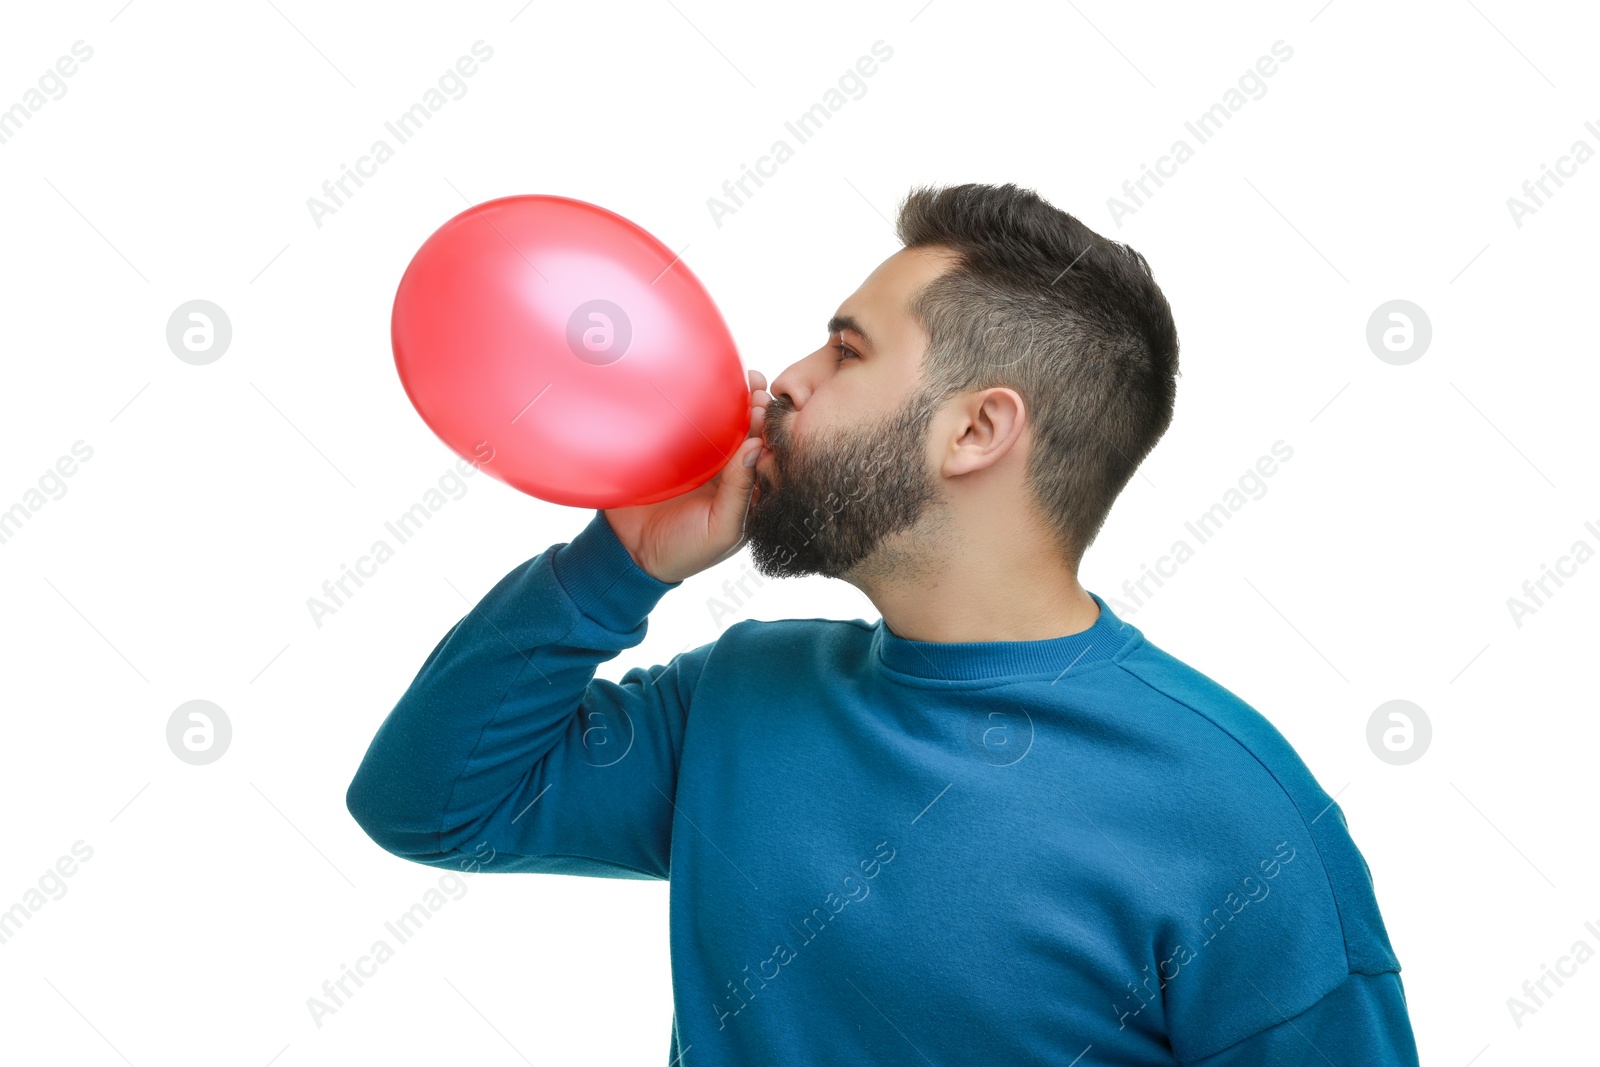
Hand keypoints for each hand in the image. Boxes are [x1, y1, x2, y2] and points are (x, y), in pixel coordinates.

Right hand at [602, 369, 771, 583]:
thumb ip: (740, 493)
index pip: (764, 454)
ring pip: (722, 424)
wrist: (630, 552)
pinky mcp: (672, 452)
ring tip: (744, 380)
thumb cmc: (685, 549)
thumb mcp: (722, 529)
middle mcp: (727, 471)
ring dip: (734, 401)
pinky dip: (699, 405)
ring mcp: (701, 460)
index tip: (769, 409)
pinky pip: (687, 425)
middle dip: (756, 409)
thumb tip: (755, 448)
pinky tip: (705, 387)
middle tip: (758, 389)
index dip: (770, 431)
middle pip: (747, 433)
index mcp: (746, 490)